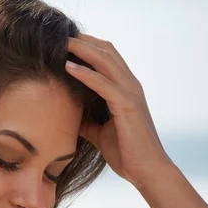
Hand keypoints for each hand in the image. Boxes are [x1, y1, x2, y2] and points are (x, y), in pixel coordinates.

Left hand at [65, 34, 174, 188]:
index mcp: (125, 90)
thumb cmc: (127, 153)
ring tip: (62, 43)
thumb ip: (87, 122)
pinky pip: (103, 83)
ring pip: (106, 61)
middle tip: (61, 36)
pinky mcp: (127, 105)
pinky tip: (69, 67)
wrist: (146, 171)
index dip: (88, 47)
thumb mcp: (100, 134)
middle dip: (84, 41)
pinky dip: (85, 74)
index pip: (107, 58)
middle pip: (106, 52)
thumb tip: (69, 118)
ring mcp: (130, 94)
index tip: (65, 43)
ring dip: (83, 50)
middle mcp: (130, 86)